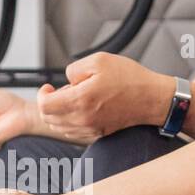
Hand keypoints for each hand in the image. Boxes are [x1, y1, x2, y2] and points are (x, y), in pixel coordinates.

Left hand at [36, 53, 173, 142]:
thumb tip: (66, 81)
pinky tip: (81, 109)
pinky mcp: (97, 134)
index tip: (49, 87)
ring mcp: (90, 129)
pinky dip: (70, 122)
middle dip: (49, 104)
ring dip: (58, 113)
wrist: (152, 99)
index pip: (44, 106)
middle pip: (49, 118)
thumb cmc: (130, 79)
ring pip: (59, 127)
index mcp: (81, 100)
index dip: (42, 95)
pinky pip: (73, 132)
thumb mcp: (99, 60)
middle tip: (61, 91)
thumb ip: (74, 69)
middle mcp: (83, 119)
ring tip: (73, 99)